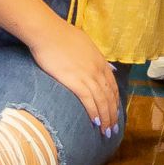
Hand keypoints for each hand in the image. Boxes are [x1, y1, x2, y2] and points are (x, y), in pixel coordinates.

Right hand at [28, 14, 122, 135]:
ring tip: (106, 131)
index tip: (115, 112)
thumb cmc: (61, 36)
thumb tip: (102, 65)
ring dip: (106, 118)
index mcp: (100, 61)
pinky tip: (96, 123)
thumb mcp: (85, 43)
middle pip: (110, 96)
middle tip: (113, 128)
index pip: (113, 86)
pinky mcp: (76, 81)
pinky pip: (89, 101)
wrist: (48, 32)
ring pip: (102, 101)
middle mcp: (98, 70)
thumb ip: (93, 57)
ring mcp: (88, 76)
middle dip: (113, 114)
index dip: (115, 101)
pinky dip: (94, 113)